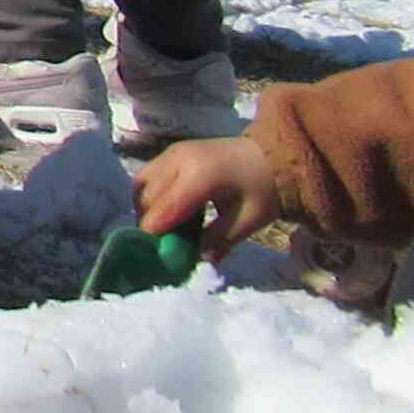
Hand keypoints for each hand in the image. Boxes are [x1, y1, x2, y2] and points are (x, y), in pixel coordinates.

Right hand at [131, 136, 280, 260]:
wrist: (271, 154)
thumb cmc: (263, 188)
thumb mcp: (250, 219)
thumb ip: (221, 240)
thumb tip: (198, 260)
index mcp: (200, 176)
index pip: (165, 208)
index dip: (154, 233)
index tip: (154, 256)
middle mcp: (178, 159)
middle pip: (147, 196)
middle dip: (149, 224)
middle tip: (163, 246)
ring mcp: (172, 152)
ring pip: (141, 184)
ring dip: (145, 209)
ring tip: (163, 228)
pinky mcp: (171, 152)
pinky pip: (147, 175)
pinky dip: (149, 196)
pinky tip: (165, 210)